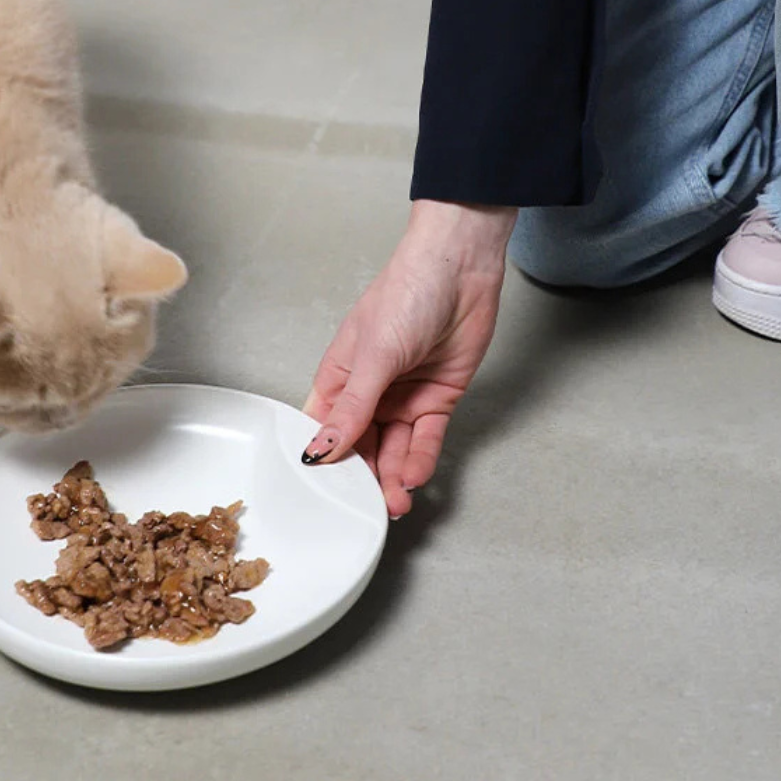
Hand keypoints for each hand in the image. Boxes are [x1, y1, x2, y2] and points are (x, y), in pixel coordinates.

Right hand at [302, 200, 515, 518]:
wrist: (462, 270)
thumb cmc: (407, 292)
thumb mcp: (372, 356)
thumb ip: (351, 408)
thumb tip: (318, 449)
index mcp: (340, 377)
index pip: (324, 429)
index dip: (324, 462)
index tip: (325, 495)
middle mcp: (370, 391)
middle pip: (362, 447)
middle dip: (364, 479)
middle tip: (367, 510)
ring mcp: (404, 397)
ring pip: (395, 448)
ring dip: (394, 475)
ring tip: (394, 503)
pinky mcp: (437, 399)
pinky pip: (426, 439)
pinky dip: (421, 459)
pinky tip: (416, 476)